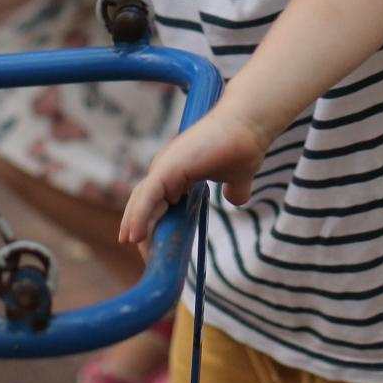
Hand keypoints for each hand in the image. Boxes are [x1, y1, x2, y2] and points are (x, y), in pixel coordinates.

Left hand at [117, 111, 274, 247]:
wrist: (250, 125)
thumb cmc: (244, 146)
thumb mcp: (237, 177)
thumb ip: (234, 190)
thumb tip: (237, 200)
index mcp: (177, 172)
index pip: (155, 203)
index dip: (152, 226)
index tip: (156, 251)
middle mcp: (165, 168)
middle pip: (144, 205)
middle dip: (141, 231)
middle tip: (145, 256)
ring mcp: (164, 166)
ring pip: (141, 203)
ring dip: (134, 227)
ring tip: (132, 249)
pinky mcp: (167, 167)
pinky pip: (147, 198)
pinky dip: (139, 218)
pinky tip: (135, 237)